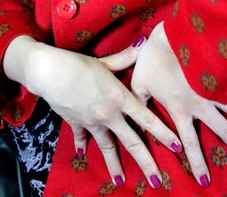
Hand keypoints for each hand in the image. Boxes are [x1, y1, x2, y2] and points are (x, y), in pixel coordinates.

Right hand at [4, 35, 181, 188]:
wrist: (50, 73)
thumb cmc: (78, 63)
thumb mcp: (104, 62)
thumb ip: (125, 58)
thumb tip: (143, 44)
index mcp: (120, 98)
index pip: (147, 119)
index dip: (163, 133)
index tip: (177, 147)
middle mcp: (109, 114)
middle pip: (132, 142)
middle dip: (146, 162)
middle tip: (158, 181)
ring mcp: (93, 122)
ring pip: (108, 147)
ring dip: (115, 165)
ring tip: (121, 181)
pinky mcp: (77, 124)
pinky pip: (82, 138)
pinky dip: (83, 146)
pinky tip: (84, 155)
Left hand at [130, 23, 226, 187]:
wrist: (175, 34)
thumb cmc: (154, 57)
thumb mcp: (139, 81)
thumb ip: (139, 101)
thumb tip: (134, 116)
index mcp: (180, 109)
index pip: (189, 143)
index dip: (197, 163)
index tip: (204, 180)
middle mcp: (201, 103)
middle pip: (222, 129)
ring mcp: (214, 87)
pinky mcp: (222, 70)